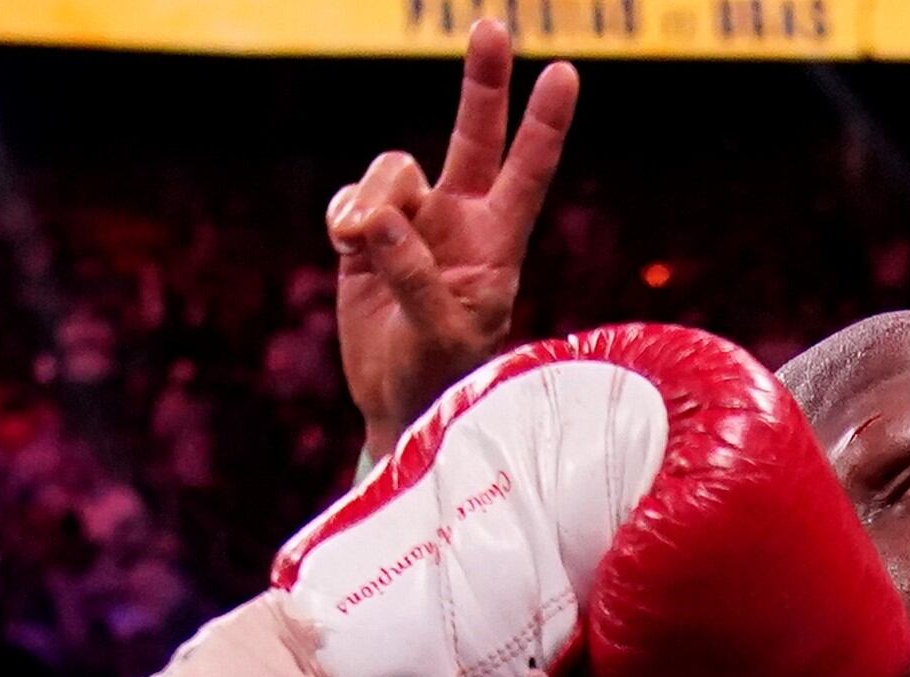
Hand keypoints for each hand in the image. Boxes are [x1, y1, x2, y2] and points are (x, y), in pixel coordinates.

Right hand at [331, 19, 578, 466]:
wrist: (395, 406)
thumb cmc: (439, 381)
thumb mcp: (437, 337)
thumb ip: (414, 277)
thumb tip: (379, 220)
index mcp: (497, 245)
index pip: (527, 173)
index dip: (545, 125)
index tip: (566, 74)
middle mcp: (460, 221)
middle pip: (473, 135)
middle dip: (482, 83)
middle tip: (493, 26)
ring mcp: (414, 222)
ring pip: (392, 171)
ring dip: (373, 202)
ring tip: (361, 247)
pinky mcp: (367, 233)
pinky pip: (352, 197)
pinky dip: (343, 216)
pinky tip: (347, 248)